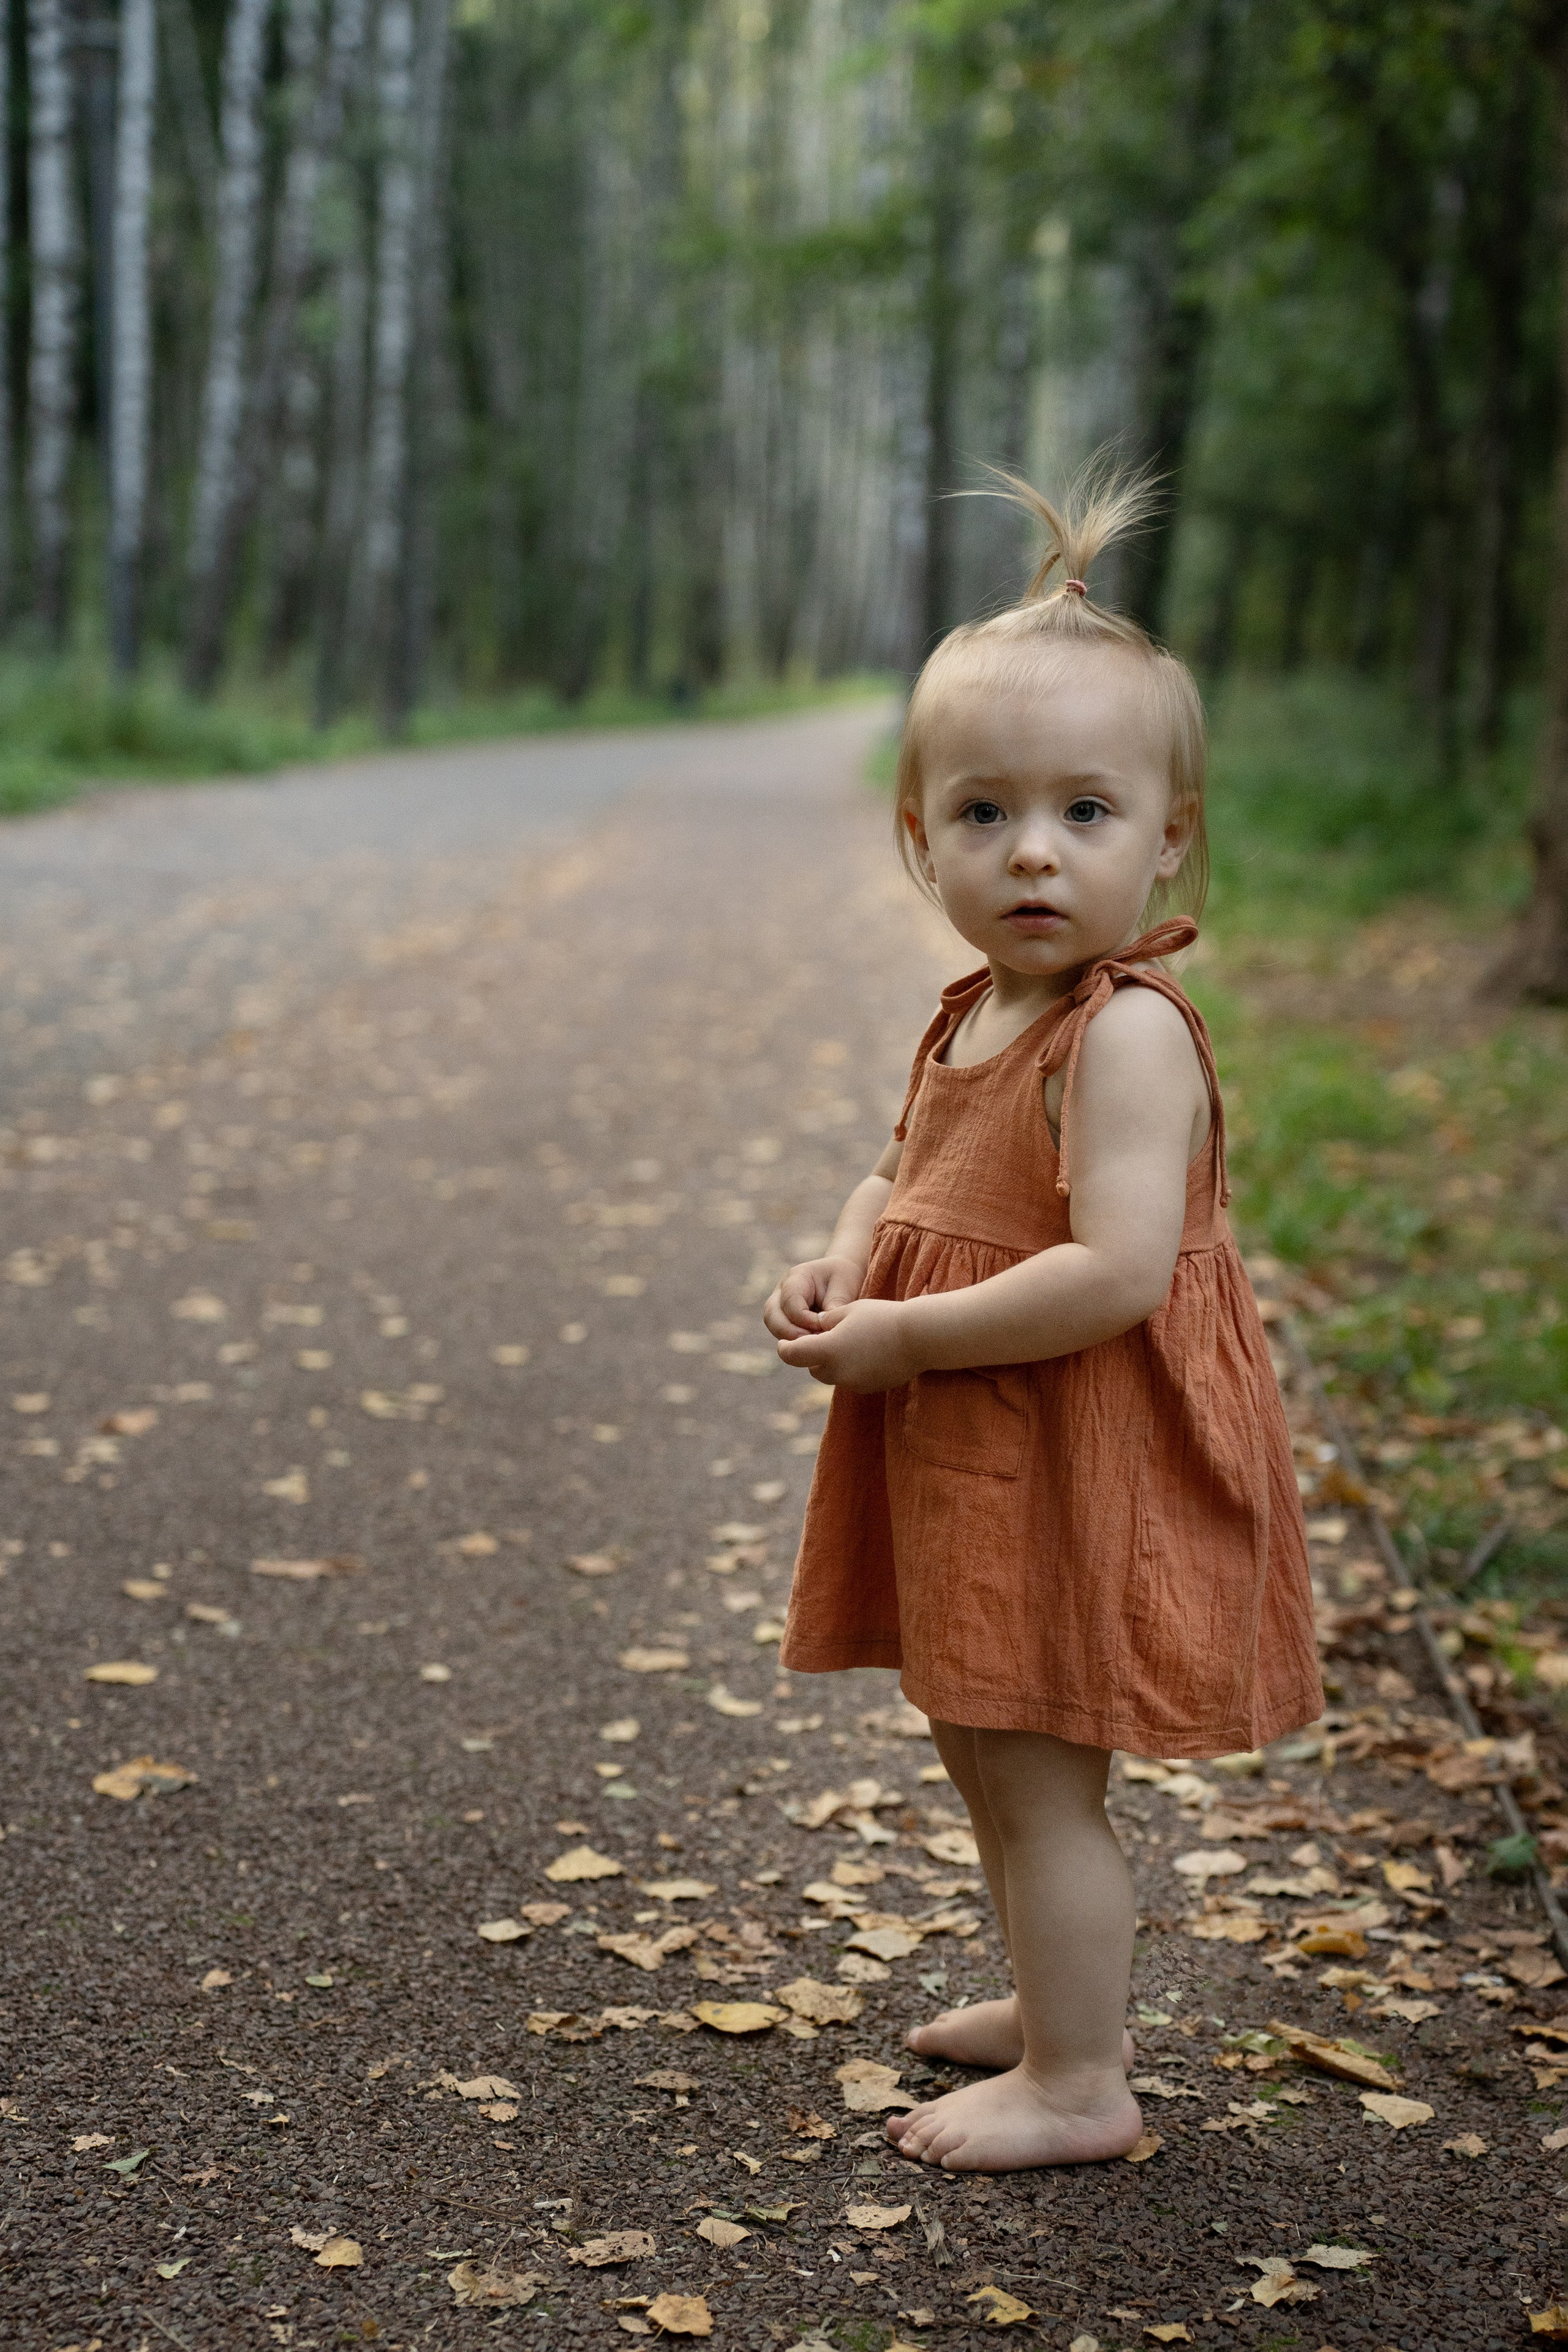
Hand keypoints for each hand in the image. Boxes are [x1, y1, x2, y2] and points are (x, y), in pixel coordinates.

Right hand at [762, 1253, 864, 1339]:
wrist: (848, 1277)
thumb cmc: (846, 1278)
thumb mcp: (844, 1287)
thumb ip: (835, 1307)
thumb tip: (826, 1330)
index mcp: (796, 1277)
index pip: (790, 1302)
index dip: (804, 1319)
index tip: (824, 1327)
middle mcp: (782, 1292)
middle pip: (771, 1316)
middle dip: (789, 1333)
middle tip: (810, 1345)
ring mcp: (781, 1307)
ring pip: (775, 1328)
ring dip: (791, 1340)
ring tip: (814, 1348)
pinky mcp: (787, 1322)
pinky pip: (784, 1337)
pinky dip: (796, 1344)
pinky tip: (814, 1350)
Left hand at [775, 1296, 920, 1391]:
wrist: (919, 1338)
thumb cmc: (883, 1317)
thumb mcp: (849, 1310)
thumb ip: (826, 1320)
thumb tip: (816, 1326)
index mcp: (827, 1349)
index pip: (791, 1355)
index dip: (785, 1348)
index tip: (786, 1341)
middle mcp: (837, 1371)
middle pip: (812, 1368)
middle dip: (813, 1355)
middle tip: (822, 1338)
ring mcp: (854, 1382)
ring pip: (831, 1376)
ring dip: (832, 1363)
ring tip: (847, 1343)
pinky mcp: (869, 1387)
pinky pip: (851, 1379)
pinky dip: (851, 1369)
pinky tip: (866, 1353)